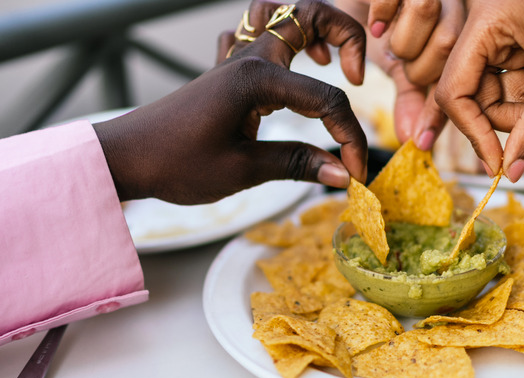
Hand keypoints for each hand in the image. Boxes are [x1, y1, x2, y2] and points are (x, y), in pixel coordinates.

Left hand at [95, 0, 366, 204]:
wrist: (124, 158)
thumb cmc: (175, 164)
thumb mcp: (242, 170)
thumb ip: (298, 164)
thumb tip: (343, 173)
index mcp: (257, 78)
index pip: (326, 99)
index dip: (350, 137)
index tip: (355, 173)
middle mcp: (250, 58)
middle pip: (308, 14)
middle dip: (346, 36)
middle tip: (357, 76)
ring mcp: (235, 60)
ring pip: (280, 14)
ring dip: (312, 29)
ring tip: (329, 63)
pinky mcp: (225, 72)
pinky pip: (255, 34)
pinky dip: (280, 40)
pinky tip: (289, 66)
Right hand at [337, 0, 464, 149]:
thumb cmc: (380, 28)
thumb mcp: (399, 67)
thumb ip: (411, 98)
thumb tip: (415, 140)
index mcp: (460, 30)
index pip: (459, 75)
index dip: (438, 112)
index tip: (422, 141)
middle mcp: (452, 2)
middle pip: (448, 41)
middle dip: (418, 67)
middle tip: (400, 66)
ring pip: (427, 12)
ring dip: (401, 40)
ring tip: (385, 41)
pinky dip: (383, 11)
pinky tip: (375, 25)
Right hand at [435, 0, 523, 181]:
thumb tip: (512, 170)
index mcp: (487, 20)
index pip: (456, 89)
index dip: (473, 131)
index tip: (497, 164)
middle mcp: (487, 26)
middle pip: (477, 97)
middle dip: (514, 117)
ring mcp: (504, 36)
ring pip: (499, 97)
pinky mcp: (520, 45)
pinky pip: (517, 88)